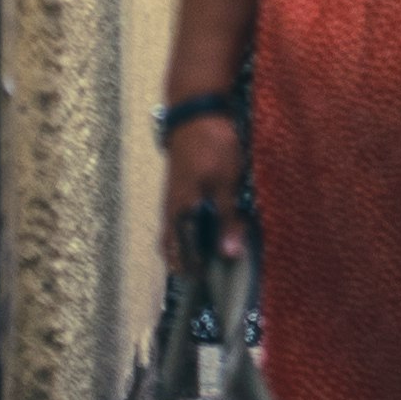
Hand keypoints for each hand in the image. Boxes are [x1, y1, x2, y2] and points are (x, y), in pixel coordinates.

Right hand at [160, 108, 248, 270]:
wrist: (197, 110)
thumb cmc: (212, 146)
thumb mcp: (226, 183)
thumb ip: (227, 219)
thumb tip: (229, 254)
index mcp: (180, 213)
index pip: (182, 255)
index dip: (194, 272)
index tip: (210, 288)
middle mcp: (171, 209)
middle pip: (172, 246)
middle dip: (184, 263)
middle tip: (204, 277)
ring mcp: (174, 196)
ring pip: (176, 231)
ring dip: (187, 246)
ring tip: (208, 257)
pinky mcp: (181, 185)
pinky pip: (181, 217)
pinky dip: (191, 229)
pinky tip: (208, 227)